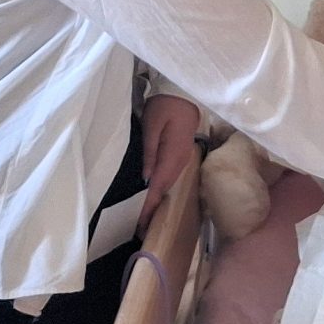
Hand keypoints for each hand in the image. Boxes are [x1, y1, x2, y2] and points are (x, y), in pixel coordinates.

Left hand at [139, 96, 202, 230]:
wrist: (184, 94)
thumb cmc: (165, 105)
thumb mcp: (152, 125)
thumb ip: (150, 151)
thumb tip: (147, 178)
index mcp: (173, 155)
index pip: (159, 185)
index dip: (149, 205)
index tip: (140, 223)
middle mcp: (180, 161)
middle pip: (165, 189)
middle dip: (153, 209)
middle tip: (138, 228)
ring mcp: (183, 159)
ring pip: (168, 185)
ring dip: (157, 201)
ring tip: (145, 217)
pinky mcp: (181, 155)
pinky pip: (170, 177)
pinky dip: (161, 190)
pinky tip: (154, 196)